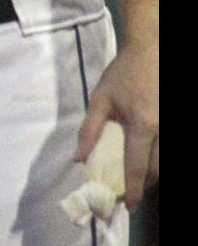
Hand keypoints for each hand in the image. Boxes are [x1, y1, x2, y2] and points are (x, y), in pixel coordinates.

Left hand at [77, 39, 157, 210]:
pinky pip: (171, 150)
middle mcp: (164, 130)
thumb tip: (79, 159)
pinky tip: (152, 160)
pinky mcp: (176, 122)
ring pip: (167, 163)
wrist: (151, 51)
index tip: (128, 206)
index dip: (132, 189)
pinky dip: (161, 159)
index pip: (137, 166)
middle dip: (145, 185)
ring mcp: (174, 126)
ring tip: (141, 179)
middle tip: (132, 192)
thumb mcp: (100, 98)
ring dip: (155, 174)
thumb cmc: (123, 74)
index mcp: (143, 125)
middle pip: (157, 170)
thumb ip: (90, 130)